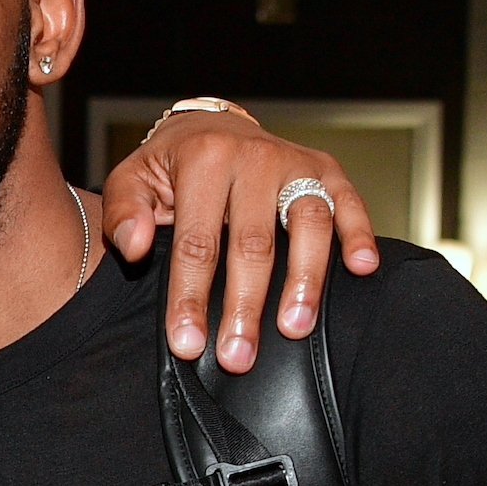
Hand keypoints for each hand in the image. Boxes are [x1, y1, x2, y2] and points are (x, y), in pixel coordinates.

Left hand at [101, 109, 379, 371]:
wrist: (208, 128)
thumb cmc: (166, 168)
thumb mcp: (130, 181)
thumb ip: (123, 214)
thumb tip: (136, 246)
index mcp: (203, 160)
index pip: (197, 242)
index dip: (191, 297)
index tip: (187, 344)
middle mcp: (254, 156)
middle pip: (253, 242)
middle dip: (245, 306)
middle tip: (238, 357)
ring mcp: (295, 162)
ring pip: (307, 223)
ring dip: (304, 280)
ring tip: (294, 329)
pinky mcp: (326, 169)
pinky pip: (349, 201)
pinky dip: (359, 233)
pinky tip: (363, 268)